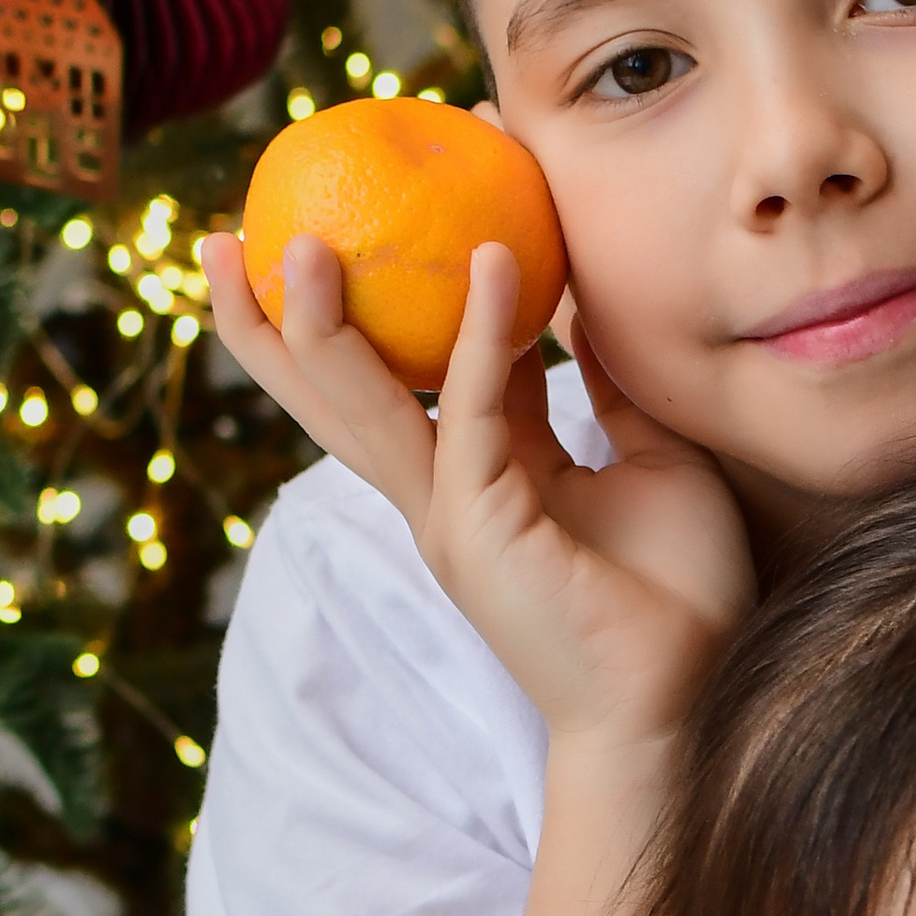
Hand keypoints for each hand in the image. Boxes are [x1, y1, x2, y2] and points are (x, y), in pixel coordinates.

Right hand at [204, 183, 751, 747]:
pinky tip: (493, 260)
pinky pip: (472, 410)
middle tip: (230, 238)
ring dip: (321, 321)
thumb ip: (606, 390)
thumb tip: (584, 305)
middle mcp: (443, 497)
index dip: (375, 300)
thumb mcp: (649, 462)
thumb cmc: (678, 598)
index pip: (402, 376)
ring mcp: (450, 517)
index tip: (359, 214)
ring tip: (298, 238)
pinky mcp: (480, 528)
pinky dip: (481, 334)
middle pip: (333, 397)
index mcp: (474, 479)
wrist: (685, 701)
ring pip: (361, 406)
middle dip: (271, 323)